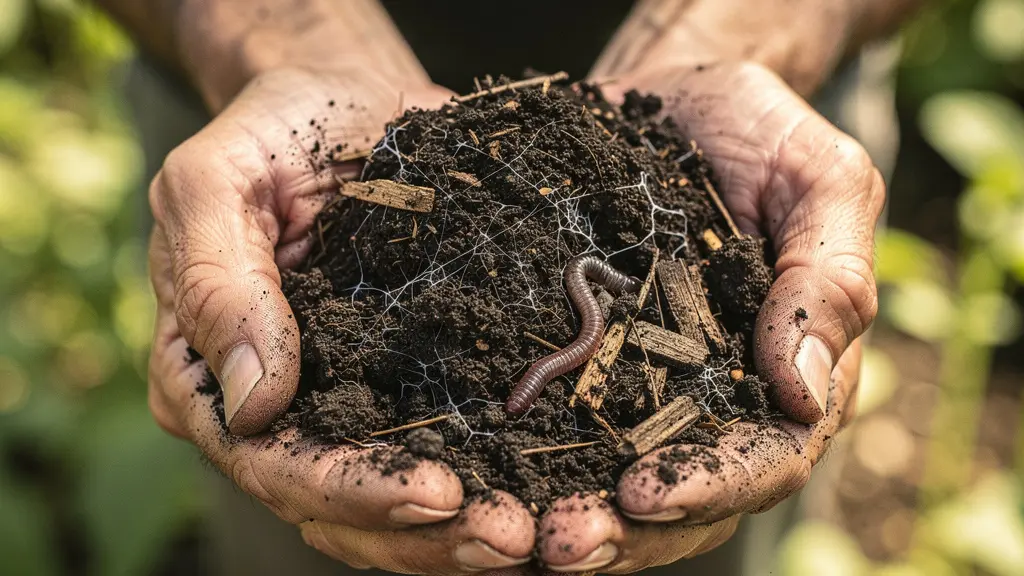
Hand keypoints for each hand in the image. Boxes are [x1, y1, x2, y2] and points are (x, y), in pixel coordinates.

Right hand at [147, 68, 535, 572]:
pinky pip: (440, 447)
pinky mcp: (403, 381)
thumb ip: (217, 282)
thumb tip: (251, 402)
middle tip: (507, 538)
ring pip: (388, 503)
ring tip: (530, 538)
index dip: (349, 490)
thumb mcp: (218, 181)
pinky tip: (538, 497)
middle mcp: (273, 405)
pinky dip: (484, 481)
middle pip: (334, 504)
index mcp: (209, 370)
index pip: (270, 461)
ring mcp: (341, 399)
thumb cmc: (271, 130)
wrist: (344, 99)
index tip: (434, 495)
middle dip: (420, 533)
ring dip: (456, 534)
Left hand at [531, 62, 882, 572]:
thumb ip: (826, 280)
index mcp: (782, 370)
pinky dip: (522, 458)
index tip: (647, 495)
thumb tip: (802, 393)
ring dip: (569, 514)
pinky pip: (554, 418)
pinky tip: (478, 475)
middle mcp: (710, 394)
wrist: (673, 94)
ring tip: (514, 535)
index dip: (711, 488)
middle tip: (561, 545)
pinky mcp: (580, 354)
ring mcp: (639, 380)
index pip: (764, 458)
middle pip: (681, 495)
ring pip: (609, 475)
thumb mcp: (819, 180)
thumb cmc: (760, 131)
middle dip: (625, 530)